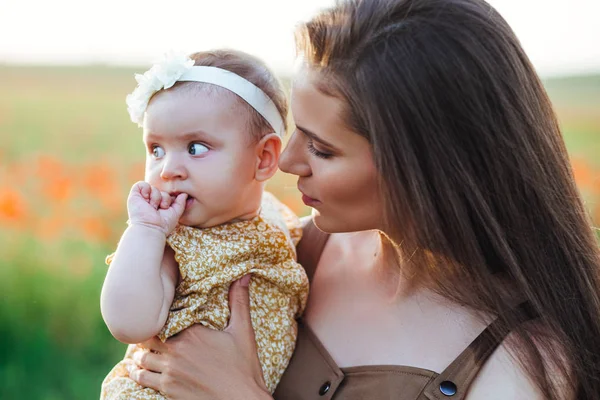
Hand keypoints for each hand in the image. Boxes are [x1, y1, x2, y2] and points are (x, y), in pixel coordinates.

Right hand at [127, 181, 186, 235]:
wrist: (150, 227)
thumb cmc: (163, 224)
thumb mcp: (175, 213)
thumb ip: (181, 203)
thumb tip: (184, 194)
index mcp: (159, 205)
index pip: (167, 194)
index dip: (169, 199)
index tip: (167, 208)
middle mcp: (150, 201)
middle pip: (162, 190)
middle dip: (164, 199)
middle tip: (159, 209)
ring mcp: (142, 198)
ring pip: (154, 188)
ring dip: (156, 198)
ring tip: (152, 207)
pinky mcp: (134, 195)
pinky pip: (142, 184)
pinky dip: (146, 190)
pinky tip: (146, 200)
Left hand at [129, 276, 271, 399]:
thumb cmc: (244, 368)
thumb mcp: (243, 332)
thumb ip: (239, 302)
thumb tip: (243, 275)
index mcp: (193, 332)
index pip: (166, 317)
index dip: (160, 314)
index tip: (157, 309)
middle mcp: (177, 350)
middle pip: (149, 336)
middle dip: (146, 334)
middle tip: (144, 330)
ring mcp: (170, 371)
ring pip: (142, 358)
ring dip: (139, 353)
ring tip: (137, 350)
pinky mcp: (167, 389)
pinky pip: (142, 378)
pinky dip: (136, 372)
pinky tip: (133, 370)